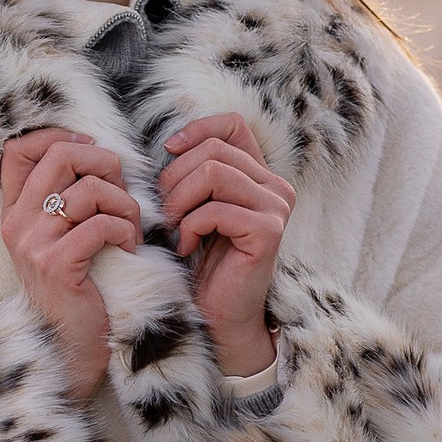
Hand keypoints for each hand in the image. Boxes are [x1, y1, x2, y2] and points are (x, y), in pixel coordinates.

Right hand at [0, 129, 142, 400]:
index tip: (91, 151)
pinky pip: (101, 225)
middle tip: (123, 189)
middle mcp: (16, 224)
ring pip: (89, 190)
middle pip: (60, 156)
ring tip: (132, 227)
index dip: (58, 136)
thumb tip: (96, 150)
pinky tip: (131, 247)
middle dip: (105, 163)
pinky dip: (127, 231)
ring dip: (125, 204)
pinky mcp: (57, 266)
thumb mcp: (61, 239)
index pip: (18, 148)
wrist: (69, 348)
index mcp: (13, 212)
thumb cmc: (78, 289)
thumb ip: (65, 198)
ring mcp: (33, 245)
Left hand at [161, 114, 293, 378]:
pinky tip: (187, 247)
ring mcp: (276, 207)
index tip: (169, 152)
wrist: (220, 316)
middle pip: (214, 150)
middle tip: (164, 211)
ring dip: (180, 200)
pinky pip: (215, 209)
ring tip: (174, 227)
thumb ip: (197, 175)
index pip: (233, 124)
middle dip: (176, 177)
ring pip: (213, 173)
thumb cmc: (205, 264)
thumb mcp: (198, 209)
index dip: (197, 130)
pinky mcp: (268, 231)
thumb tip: (171, 144)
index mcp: (261, 175)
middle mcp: (276, 186)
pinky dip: (191, 227)